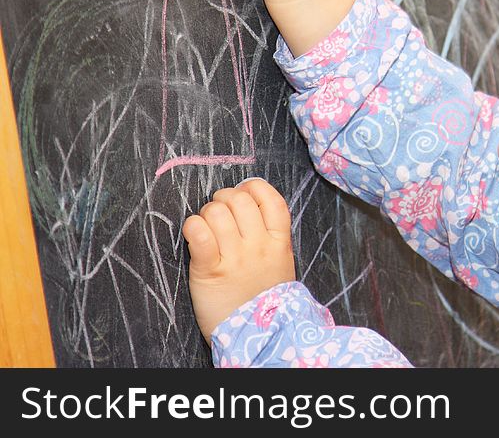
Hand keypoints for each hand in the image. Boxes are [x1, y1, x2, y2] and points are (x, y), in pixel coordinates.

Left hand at [183, 178, 294, 341]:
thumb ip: (270, 236)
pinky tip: (194, 233)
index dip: (252, 187)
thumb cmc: (262, 298)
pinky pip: (199, 233)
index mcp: (278, 242)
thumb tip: (250, 203)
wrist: (255, 336)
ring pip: (216, 212)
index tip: (243, 192)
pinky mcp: (209, 270)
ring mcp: (235, 258)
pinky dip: (192, 226)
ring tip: (206, 226)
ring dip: (206, 213)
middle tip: (219, 211)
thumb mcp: (280, 263)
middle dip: (223, 198)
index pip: (270, 197)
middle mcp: (258, 246)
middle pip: (239, 199)